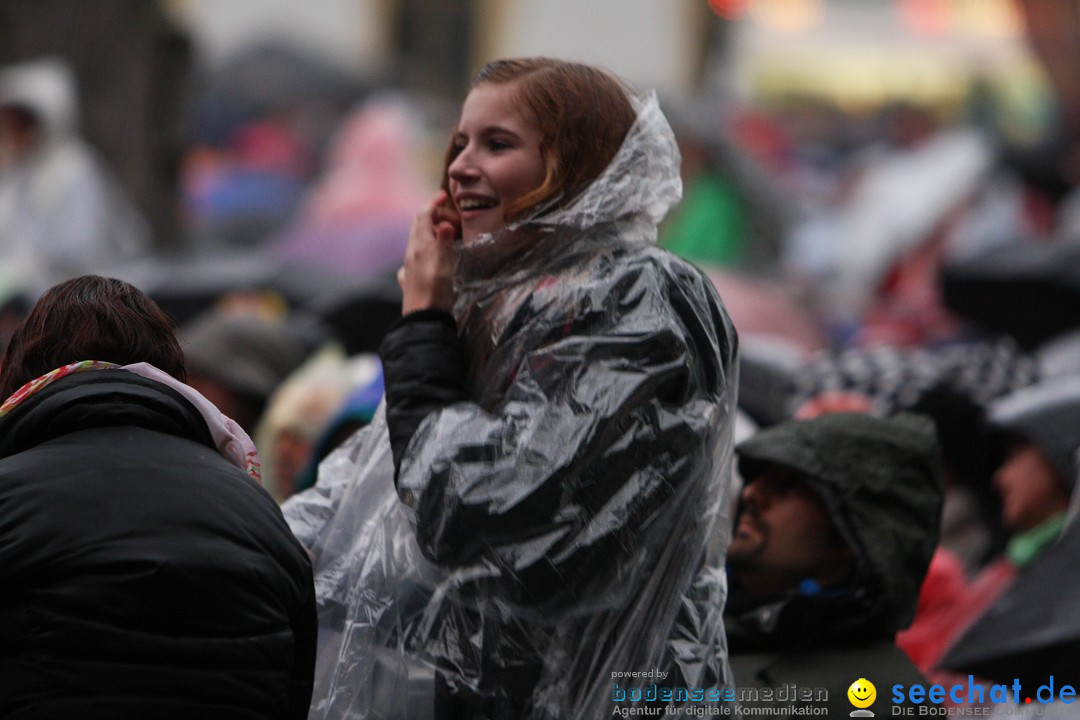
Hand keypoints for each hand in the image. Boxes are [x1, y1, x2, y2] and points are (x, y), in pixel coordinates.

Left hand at [398, 191, 459, 313]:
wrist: (422, 319)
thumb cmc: (436, 293)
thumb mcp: (445, 267)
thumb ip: (444, 244)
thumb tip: (444, 223)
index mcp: (420, 246)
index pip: (423, 217)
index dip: (432, 203)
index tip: (442, 195)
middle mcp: (411, 253)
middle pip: (417, 226)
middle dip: (431, 214)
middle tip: (448, 214)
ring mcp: (408, 266)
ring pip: (416, 240)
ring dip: (428, 230)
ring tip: (443, 231)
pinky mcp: (409, 278)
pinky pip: (414, 255)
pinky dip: (424, 246)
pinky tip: (429, 255)